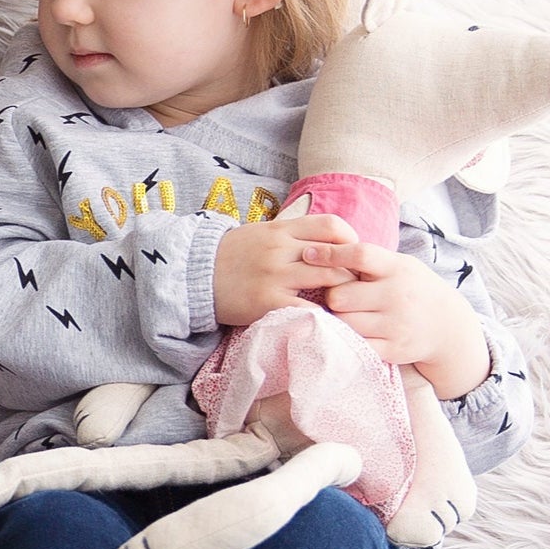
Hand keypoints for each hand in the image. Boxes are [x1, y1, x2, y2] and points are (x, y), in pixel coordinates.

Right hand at [211, 213, 356, 325]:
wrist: (192, 275)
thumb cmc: (231, 256)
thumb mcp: (261, 235)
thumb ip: (292, 235)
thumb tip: (326, 242)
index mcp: (281, 230)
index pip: (332, 225)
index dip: (351, 240)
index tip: (353, 257)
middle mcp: (281, 249)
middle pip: (338, 255)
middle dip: (354, 273)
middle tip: (358, 288)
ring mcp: (275, 275)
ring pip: (329, 280)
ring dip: (345, 295)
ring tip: (348, 306)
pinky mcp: (268, 302)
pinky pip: (307, 309)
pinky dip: (324, 317)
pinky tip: (330, 323)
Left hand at [318, 245, 490, 396]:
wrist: (447, 326)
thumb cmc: (412, 289)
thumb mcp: (399, 266)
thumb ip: (369, 260)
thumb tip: (323, 245)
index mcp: (397, 268)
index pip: (360, 255)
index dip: (331, 253)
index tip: (307, 254)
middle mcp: (397, 295)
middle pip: (340, 296)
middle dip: (331, 296)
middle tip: (334, 296)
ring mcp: (395, 324)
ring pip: (343, 322)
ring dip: (336, 319)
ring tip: (342, 315)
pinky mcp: (392, 349)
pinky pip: (355, 345)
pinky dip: (346, 339)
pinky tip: (348, 333)